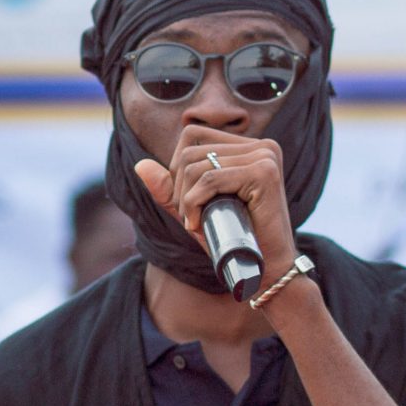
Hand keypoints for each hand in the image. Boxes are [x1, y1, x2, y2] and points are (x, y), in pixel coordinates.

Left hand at [132, 123, 297, 279]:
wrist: (264, 270)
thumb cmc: (231, 239)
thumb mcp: (194, 209)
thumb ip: (169, 188)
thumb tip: (140, 165)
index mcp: (249, 147)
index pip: (193, 135)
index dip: (177, 167)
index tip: (186, 201)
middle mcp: (261, 146)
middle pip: (191, 151)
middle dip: (178, 188)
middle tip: (189, 217)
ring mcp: (265, 157)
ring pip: (197, 166)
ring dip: (185, 200)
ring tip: (195, 223)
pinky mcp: (264, 173)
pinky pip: (211, 180)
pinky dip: (194, 203)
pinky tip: (197, 225)